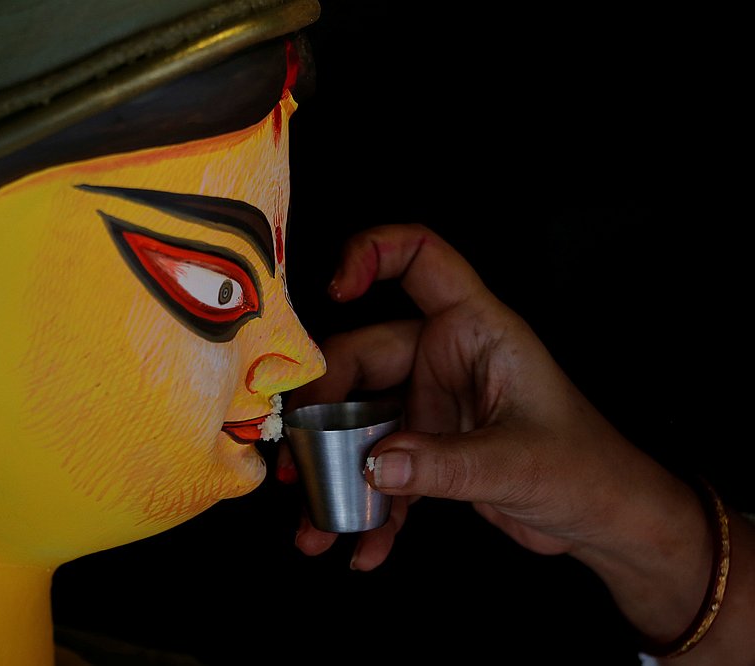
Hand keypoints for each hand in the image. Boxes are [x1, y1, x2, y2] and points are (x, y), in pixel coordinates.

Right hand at [280, 223, 684, 569]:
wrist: (604, 523)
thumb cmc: (586, 470)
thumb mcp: (518, 463)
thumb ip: (446, 464)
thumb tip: (374, 467)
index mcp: (475, 331)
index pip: (421, 260)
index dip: (373, 253)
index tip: (335, 289)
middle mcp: (443, 358)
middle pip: (360, 357)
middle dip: (321, 409)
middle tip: (298, 459)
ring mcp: (430, 403)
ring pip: (357, 420)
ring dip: (331, 473)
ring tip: (313, 524)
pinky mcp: (425, 447)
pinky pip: (378, 469)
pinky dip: (367, 508)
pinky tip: (362, 548)